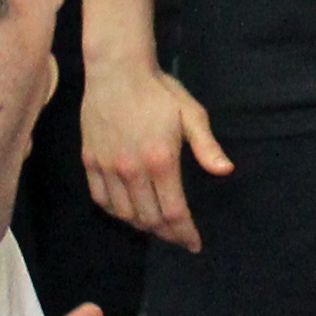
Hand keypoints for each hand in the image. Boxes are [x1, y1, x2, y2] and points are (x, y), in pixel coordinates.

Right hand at [79, 54, 229, 248]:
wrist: (117, 70)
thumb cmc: (159, 91)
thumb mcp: (191, 114)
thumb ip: (207, 146)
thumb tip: (225, 171)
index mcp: (161, 161)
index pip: (174, 212)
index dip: (185, 234)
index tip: (194, 244)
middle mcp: (132, 170)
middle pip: (149, 219)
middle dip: (167, 234)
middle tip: (178, 235)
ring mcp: (107, 167)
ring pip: (124, 214)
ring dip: (142, 225)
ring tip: (157, 226)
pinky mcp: (90, 161)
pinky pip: (102, 199)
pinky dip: (117, 212)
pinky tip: (128, 211)